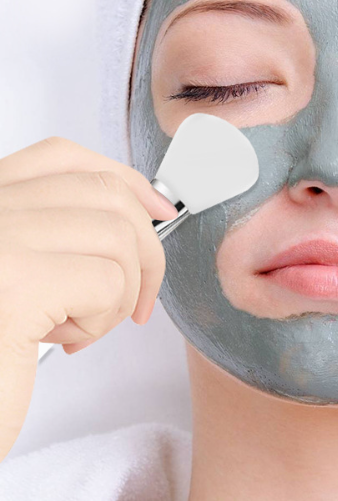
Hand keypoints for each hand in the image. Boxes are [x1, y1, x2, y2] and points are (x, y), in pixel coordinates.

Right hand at [0, 136, 177, 461]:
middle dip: (144, 247)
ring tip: (80, 326)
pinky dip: (104, 319)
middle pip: (104, 193)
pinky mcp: (16, 286)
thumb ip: (54, 236)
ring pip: (117, 237)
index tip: (160, 209)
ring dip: (119, 292)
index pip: (60, 157)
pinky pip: (109, 282)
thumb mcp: (17, 274)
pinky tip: (67, 343)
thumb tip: (138, 213)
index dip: (124, 178)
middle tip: (136, 301)